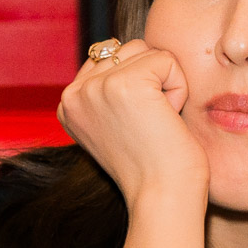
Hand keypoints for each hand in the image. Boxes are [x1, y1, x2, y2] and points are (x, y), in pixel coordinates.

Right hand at [57, 39, 209, 207]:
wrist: (163, 198)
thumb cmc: (153, 167)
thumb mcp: (116, 125)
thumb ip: (109, 91)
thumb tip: (120, 49)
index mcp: (68, 104)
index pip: (111, 59)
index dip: (140, 88)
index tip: (137, 129)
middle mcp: (74, 93)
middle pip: (129, 50)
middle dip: (152, 83)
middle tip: (150, 127)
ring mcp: (96, 87)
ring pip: (147, 51)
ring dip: (165, 85)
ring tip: (157, 122)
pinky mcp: (124, 83)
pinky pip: (167, 60)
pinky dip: (179, 89)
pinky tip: (168, 119)